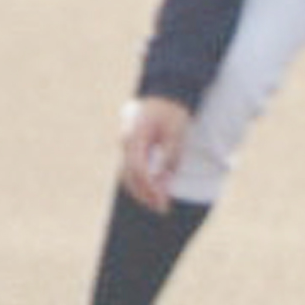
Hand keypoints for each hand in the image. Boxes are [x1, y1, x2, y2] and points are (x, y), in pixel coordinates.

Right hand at [117, 96, 191, 210]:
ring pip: (129, 174)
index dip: (150, 187)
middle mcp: (127, 143)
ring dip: (143, 190)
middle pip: (130, 176)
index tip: (162, 201)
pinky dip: (144, 181)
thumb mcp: (177, 132)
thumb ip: (169, 153)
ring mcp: (128, 145)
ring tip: (160, 203)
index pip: (138, 169)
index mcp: (135, 137)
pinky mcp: (133, 148)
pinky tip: (157, 190)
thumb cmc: (174, 112)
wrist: (168, 96)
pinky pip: (134, 168)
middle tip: (162, 208)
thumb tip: (162, 177)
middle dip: (146, 194)